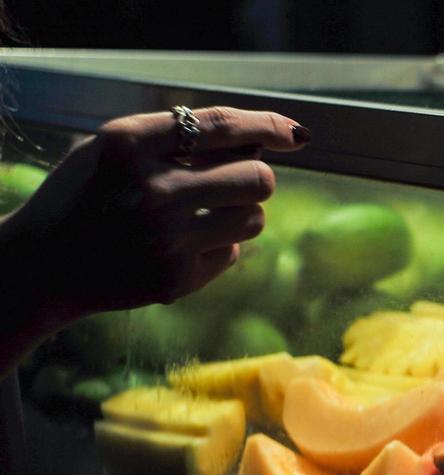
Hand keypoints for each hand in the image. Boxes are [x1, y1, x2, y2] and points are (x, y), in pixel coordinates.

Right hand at [1, 106, 307, 330]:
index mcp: (130, 143)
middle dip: (254, 177)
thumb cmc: (88, 196)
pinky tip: (181, 244)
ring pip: (254, 218)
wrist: (47, 263)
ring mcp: (166, 238)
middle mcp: (152, 189)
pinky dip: (217, 246)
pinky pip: (232, 253)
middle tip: (233, 181)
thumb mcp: (114, 150)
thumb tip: (258, 141)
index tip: (296, 134)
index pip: (222, 125)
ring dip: (241, 212)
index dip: (269, 127)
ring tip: (205, 213)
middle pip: (257, 177)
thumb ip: (174, 138)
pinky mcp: (177, 278)